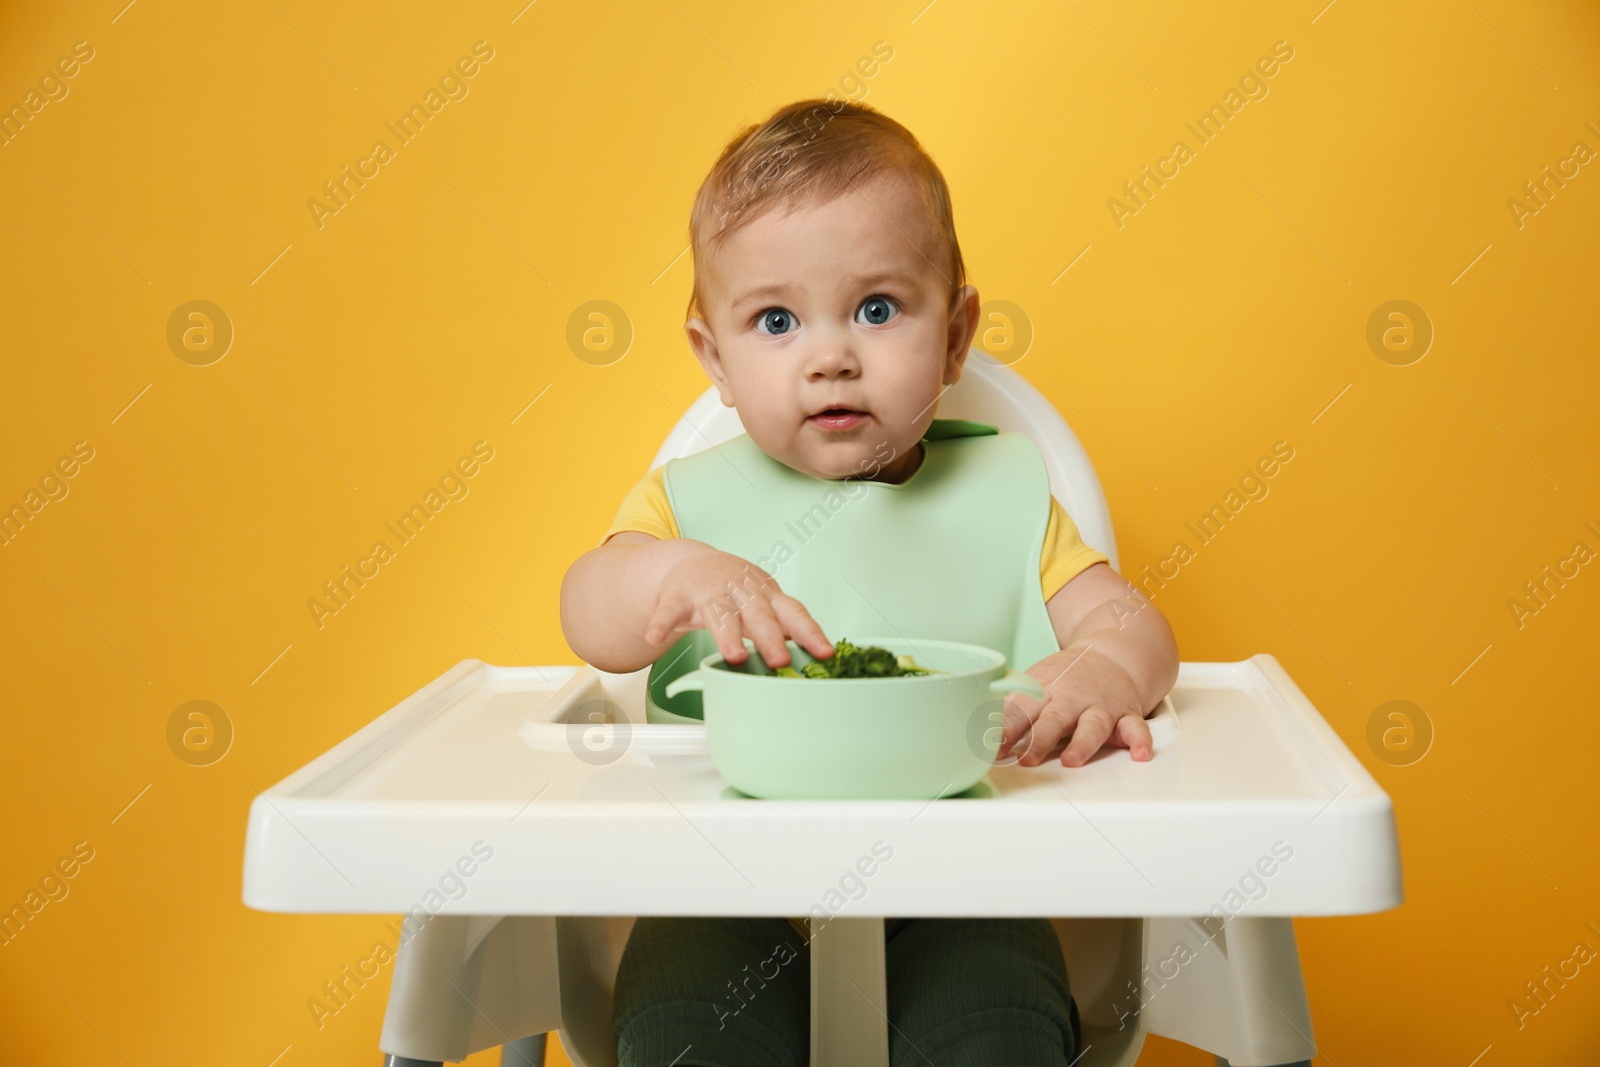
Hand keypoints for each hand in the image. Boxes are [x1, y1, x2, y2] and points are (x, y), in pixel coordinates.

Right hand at [643, 542, 833, 668]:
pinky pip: (668, 610)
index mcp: (766, 595)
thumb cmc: (735, 590)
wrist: (693, 562)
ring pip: (720, 614)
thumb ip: (784, 627)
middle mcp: (741, 590)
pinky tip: (656, 637)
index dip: (810, 632)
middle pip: (758, 614)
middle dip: (770, 637)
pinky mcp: (678, 596)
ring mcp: (709, 591)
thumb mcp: (763, 602)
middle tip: (780, 660)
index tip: (825, 653)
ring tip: (734, 656)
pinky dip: (662, 623)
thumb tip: (816, 658)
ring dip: (728, 635)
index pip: (793, 612)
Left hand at [997, 645, 1152, 766]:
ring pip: (1092, 725)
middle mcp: (1073, 697)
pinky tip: (1139, 755)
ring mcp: (1101, 705)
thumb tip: (981, 737)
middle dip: (1040, 739)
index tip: (993, 748)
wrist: (1111, 653)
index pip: (1022, 710)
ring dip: (1082, 743)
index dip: (1007, 730)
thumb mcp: (1034, 683)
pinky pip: (1136, 727)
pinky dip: (1140, 740)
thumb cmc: (1065, 676)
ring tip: (1071, 761)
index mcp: (1045, 689)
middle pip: (1055, 718)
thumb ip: (1012, 709)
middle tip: (1026, 759)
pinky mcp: (1126, 713)